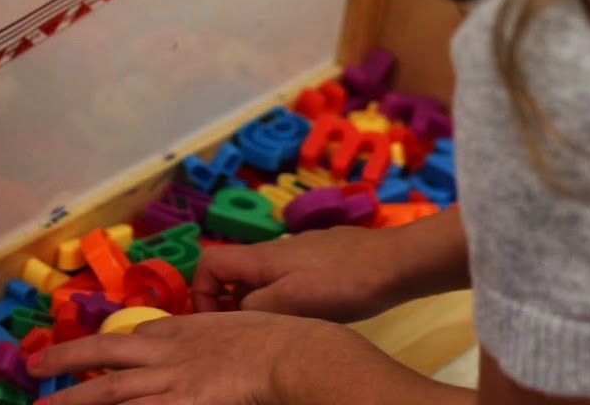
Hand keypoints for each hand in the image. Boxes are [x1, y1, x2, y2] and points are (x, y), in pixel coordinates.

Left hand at [29, 310, 415, 404]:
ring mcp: (170, 384)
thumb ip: (196, 339)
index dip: (91, 352)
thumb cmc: (266, 336)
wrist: (286, 349)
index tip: (67, 358)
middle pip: (104, 365)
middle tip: (33, 371)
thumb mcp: (223, 326)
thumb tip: (174, 346)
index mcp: (173, 331)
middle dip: (66, 368)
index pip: (124, 344)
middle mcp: (163, 356)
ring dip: (76, 402)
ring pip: (110, 395)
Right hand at [191, 226, 407, 322]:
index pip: (208, 264)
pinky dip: (282, 303)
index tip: (213, 324)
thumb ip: (255, 307)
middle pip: (232, 275)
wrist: (391, 263)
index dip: (199, 292)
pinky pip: (283, 282)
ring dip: (258, 307)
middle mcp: (271, 253)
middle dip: (229, 306)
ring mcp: (296, 257)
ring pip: (259, 282)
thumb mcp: (291, 302)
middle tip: (246, 337)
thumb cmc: (340, 283)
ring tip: (278, 333)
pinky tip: (307, 321)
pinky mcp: (317, 264)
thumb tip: (234, 313)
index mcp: (259, 258)